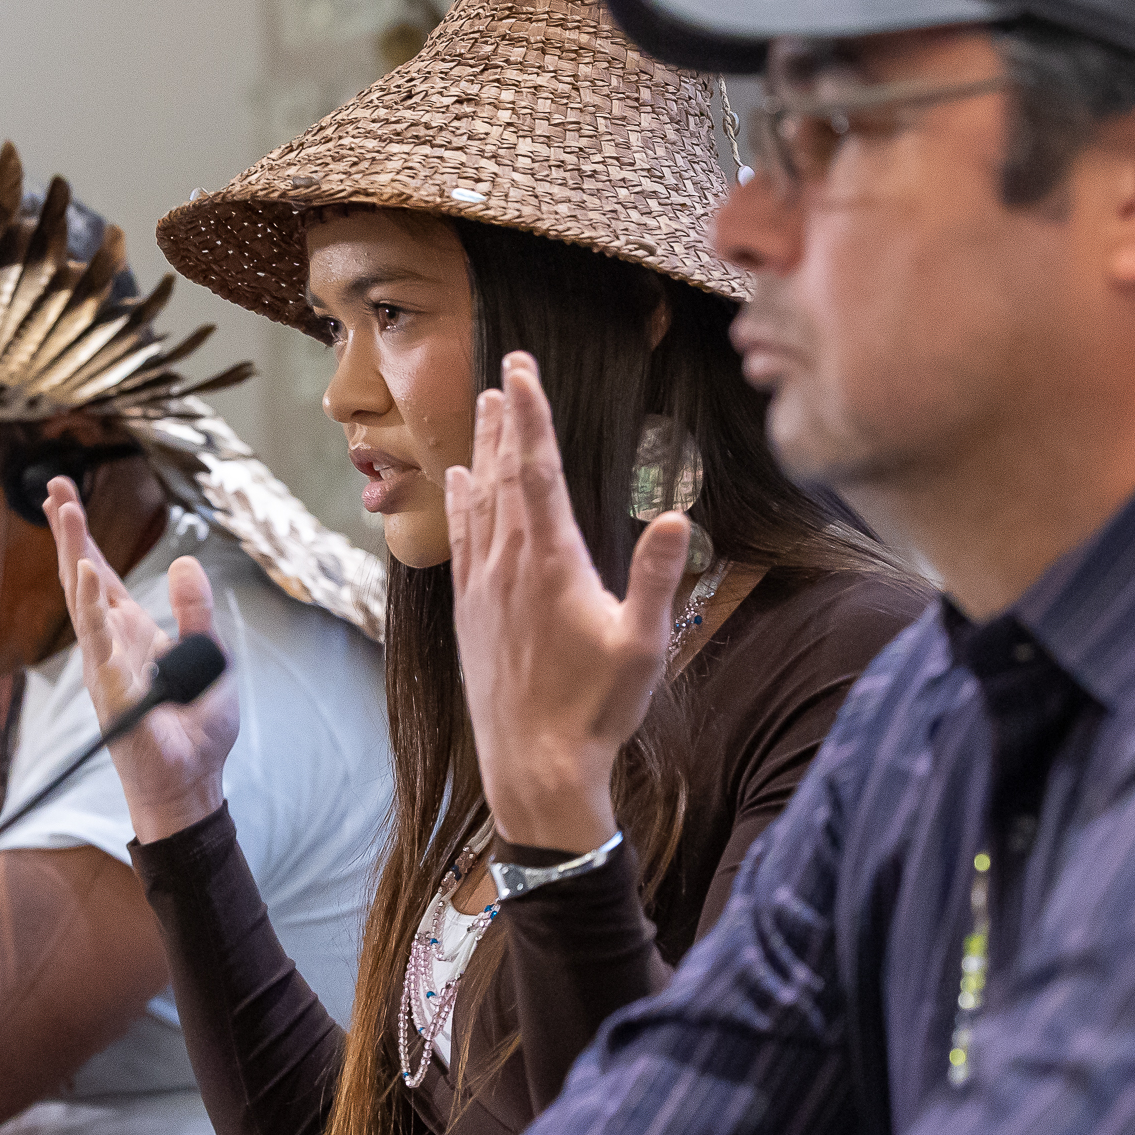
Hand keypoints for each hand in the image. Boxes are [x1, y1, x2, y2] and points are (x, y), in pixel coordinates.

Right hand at [46, 476, 238, 841]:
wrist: (190, 783)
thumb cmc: (194, 729)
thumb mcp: (208, 656)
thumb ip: (196, 612)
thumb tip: (184, 562)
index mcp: (129, 634)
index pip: (100, 575)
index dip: (81, 535)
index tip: (64, 494)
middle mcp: (110, 645)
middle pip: (82, 577)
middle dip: (68, 531)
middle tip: (55, 487)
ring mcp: (107, 668)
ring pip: (83, 602)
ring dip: (74, 555)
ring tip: (66, 514)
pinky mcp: (114, 692)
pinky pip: (101, 643)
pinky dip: (92, 608)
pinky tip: (87, 574)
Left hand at [444, 352, 689, 852]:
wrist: (532, 765)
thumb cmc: (595, 709)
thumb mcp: (643, 644)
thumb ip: (659, 577)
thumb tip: (676, 514)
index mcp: (551, 561)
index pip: (537, 468)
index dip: (531, 414)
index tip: (521, 369)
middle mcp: (507, 564)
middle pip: (503, 473)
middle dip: (506, 418)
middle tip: (504, 371)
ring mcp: (482, 587)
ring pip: (478, 501)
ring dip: (482, 451)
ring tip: (481, 409)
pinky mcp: (470, 612)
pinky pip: (462, 539)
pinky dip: (461, 502)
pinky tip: (458, 483)